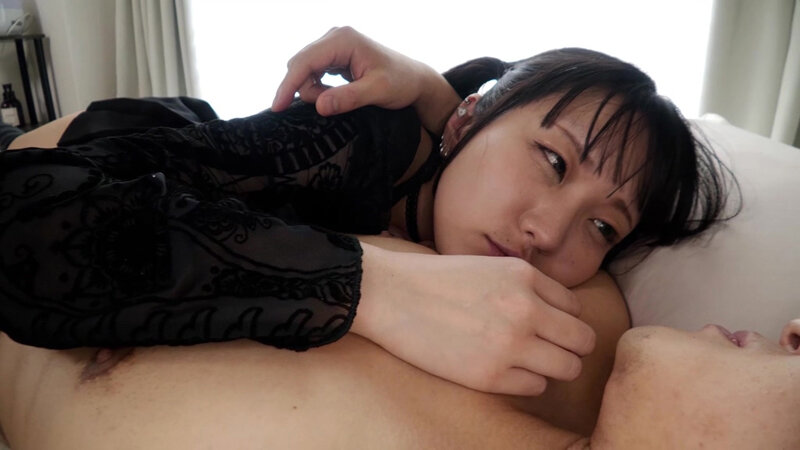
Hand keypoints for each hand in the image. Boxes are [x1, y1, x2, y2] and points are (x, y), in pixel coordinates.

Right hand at [272, 26, 459, 132]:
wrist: (415, 80)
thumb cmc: (401, 83)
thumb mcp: (377, 92)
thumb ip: (348, 98)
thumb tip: (319, 106)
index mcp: (343, 39)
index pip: (304, 62)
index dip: (288, 85)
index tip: (277, 107)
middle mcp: (335, 37)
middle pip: (300, 64)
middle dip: (304, 90)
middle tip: (327, 107)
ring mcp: (333, 45)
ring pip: (305, 70)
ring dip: (313, 90)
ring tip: (338, 100)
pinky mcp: (334, 55)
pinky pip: (314, 73)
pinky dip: (318, 88)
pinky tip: (335, 95)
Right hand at [354, 242, 595, 395]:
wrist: (388, 295)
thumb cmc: (432, 280)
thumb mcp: (487, 266)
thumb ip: (524, 285)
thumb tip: (554, 312)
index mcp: (525, 277)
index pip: (575, 308)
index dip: (561, 320)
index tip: (545, 327)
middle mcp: (526, 309)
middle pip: (582, 340)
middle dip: (569, 347)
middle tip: (546, 350)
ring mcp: (510, 344)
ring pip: (567, 368)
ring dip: (551, 367)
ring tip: (526, 362)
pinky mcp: (490, 375)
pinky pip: (535, 387)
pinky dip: (524, 382)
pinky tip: (502, 370)